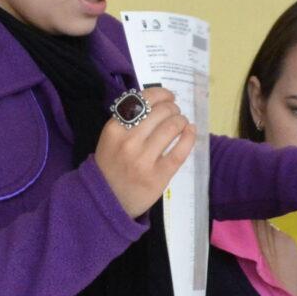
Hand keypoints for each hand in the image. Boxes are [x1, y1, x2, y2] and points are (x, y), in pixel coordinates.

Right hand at [94, 86, 193, 217]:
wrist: (106, 201)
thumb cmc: (111, 166)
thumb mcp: (111, 139)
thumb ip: (128, 120)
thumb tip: (160, 100)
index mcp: (114, 129)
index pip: (142, 100)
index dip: (161, 94)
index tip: (169, 96)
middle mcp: (128, 142)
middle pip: (160, 112)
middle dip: (173, 108)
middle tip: (175, 112)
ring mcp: (143, 160)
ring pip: (172, 127)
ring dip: (181, 120)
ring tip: (181, 123)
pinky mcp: (158, 176)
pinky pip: (180, 151)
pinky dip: (189, 136)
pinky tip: (190, 131)